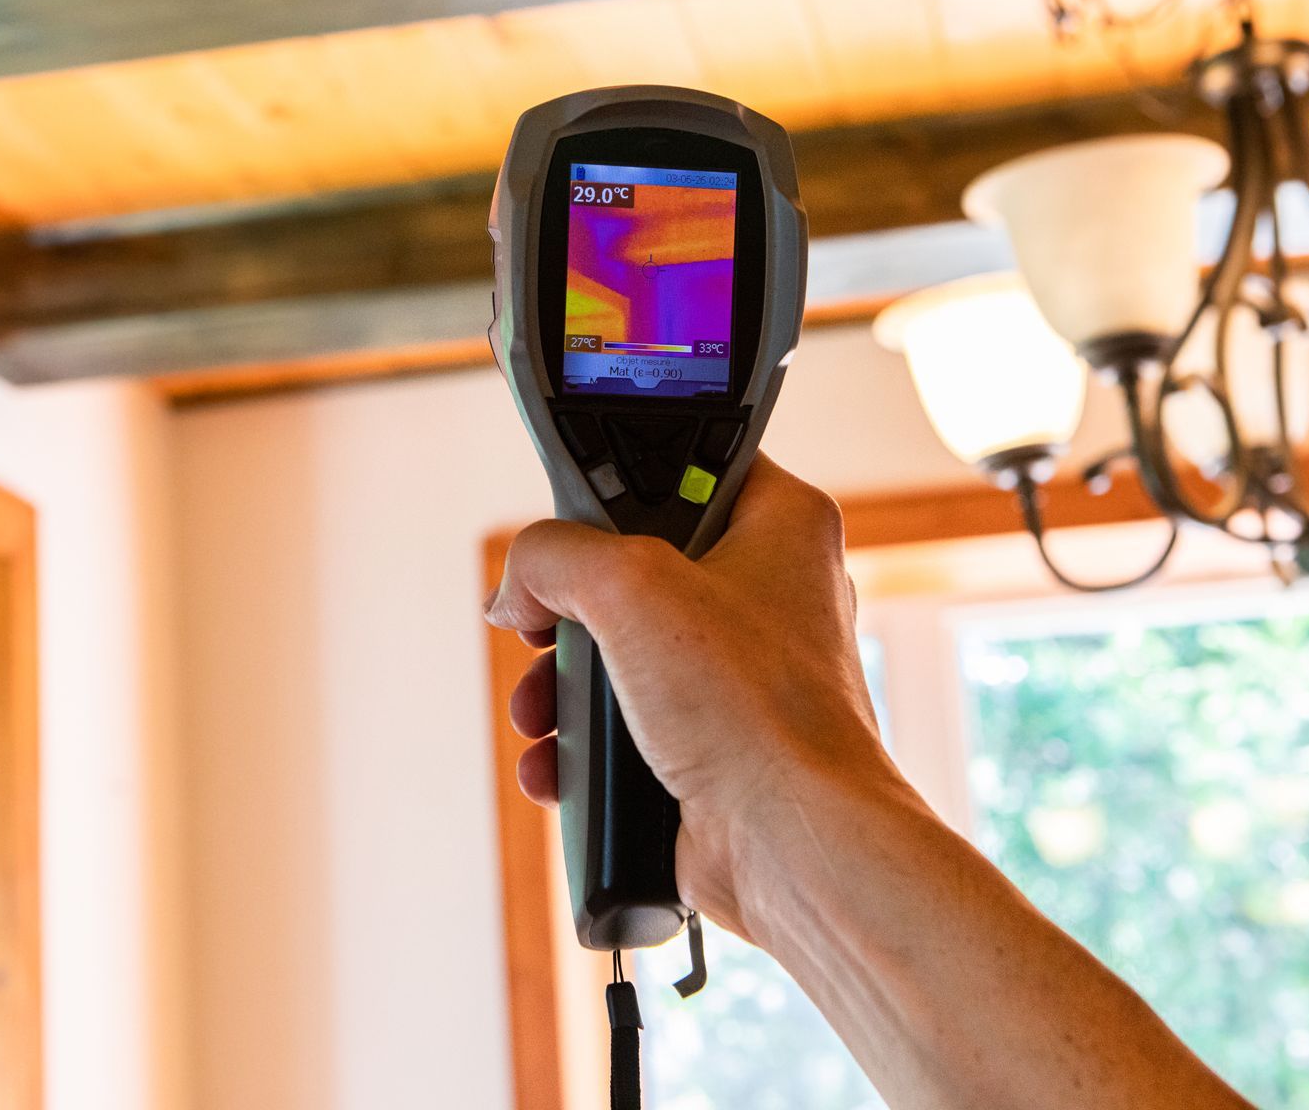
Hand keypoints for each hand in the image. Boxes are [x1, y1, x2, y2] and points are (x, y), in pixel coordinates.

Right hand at [483, 456, 901, 937]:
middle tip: (544, 629)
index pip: (686, 464)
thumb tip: (516, 588)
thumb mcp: (629, 586)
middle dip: (568, 615)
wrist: (791, 844)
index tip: (567, 517)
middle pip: (634, 571)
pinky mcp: (718, 742)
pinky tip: (558, 768)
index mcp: (781, 524)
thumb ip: (553, 556)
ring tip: (541, 715)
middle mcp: (771, 592)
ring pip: (623, 655)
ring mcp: (745, 673)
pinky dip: (585, 749)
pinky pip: (630, 726)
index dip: (617, 486)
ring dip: (563, 690)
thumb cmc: (754, 710)